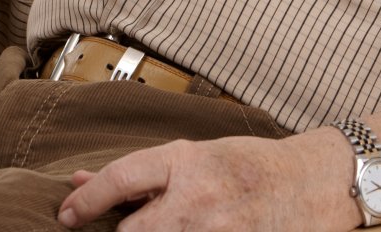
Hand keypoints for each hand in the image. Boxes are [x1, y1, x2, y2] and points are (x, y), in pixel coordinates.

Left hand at [57, 133, 360, 230]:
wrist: (314, 183)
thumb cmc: (250, 165)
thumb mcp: (194, 157)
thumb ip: (139, 176)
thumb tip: (80, 183)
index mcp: (186, 162)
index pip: (121, 179)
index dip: (87, 202)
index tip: (67, 215)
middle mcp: (199, 198)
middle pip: (133, 231)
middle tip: (136, 226)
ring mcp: (218, 230)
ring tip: (177, 224)